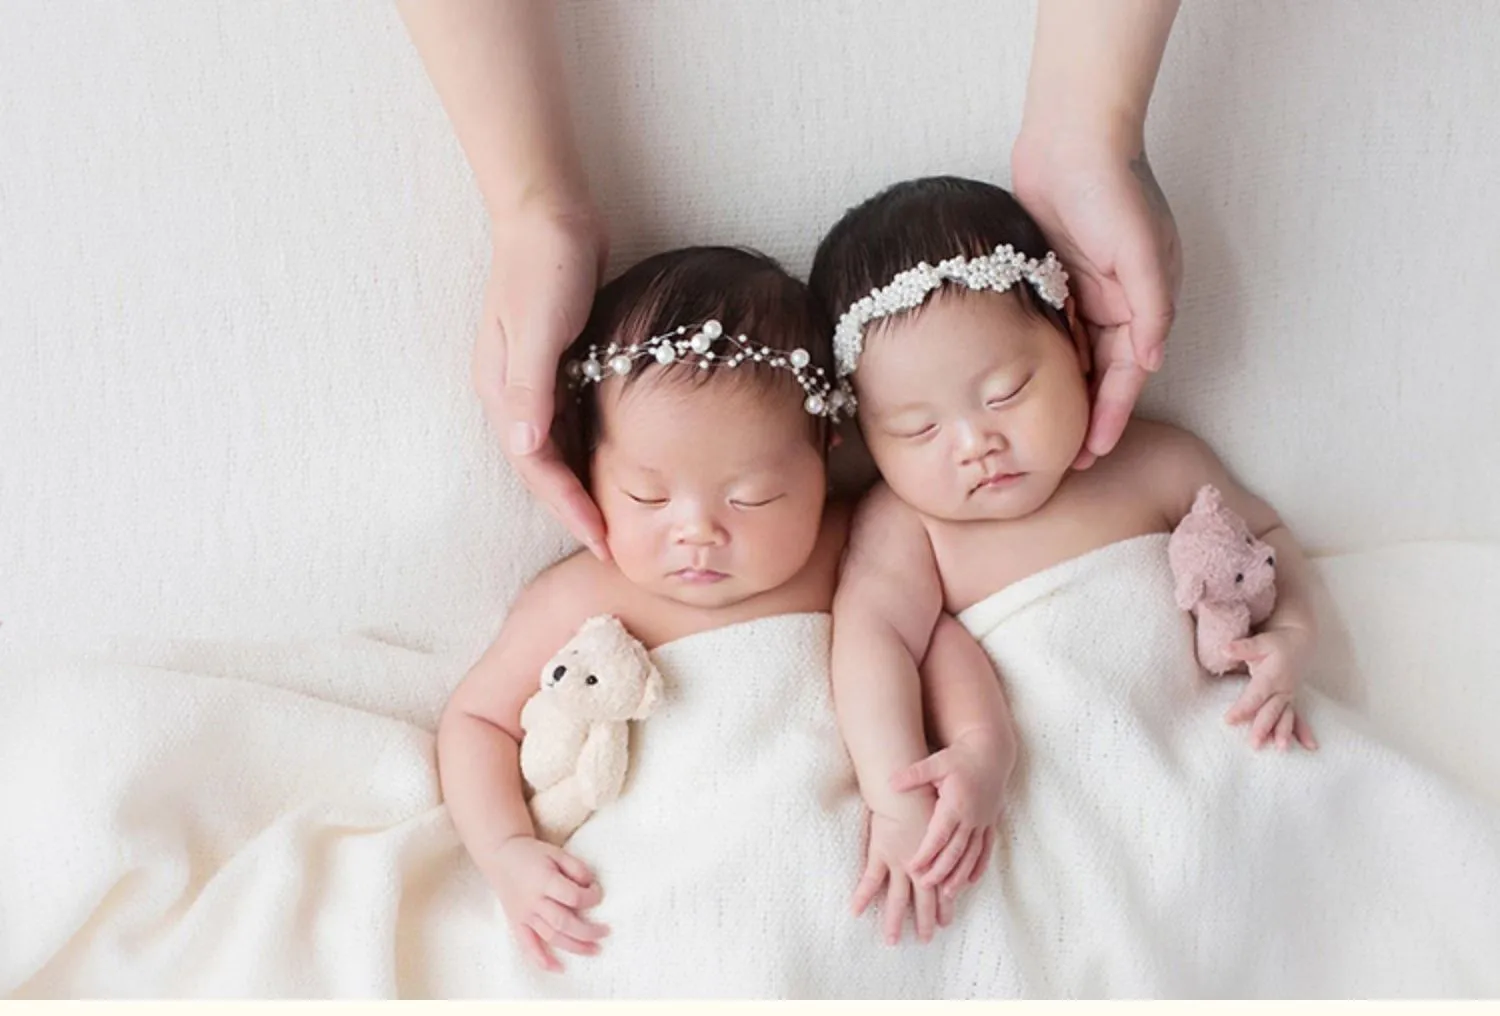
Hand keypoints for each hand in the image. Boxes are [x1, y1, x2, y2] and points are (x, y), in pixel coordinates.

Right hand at [473, 201, 610, 558]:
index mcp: (501, 391)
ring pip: (560, 449)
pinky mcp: (559, 363)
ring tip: (621, 520)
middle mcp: (513, 393)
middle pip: (545, 468)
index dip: (568, 508)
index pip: (537, 468)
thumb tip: (524, 447)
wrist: (549, 211)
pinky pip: (574, 422)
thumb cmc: (544, 265)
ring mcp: (535, 378)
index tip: (601, 542)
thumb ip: (530, 386)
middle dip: (576, 509)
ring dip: (585, 484)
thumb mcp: (539, 327)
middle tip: (615, 548)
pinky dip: (593, 450)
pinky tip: (622, 466)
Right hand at [487, 835, 608, 972]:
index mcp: (544, 881)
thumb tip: (590, 886)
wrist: (501, 855)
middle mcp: (533, 901)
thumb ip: (576, 868)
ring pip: (551, 937)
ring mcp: (524, 915)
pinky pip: (527, 946)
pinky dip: (542, 960)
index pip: (573, 897)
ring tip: (595, 950)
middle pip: (564, 923)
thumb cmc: (532, 854)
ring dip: (575, 947)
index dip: (591, 897)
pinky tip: (559, 968)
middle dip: (588, 931)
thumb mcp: (556, 853)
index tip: (597, 892)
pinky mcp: (516, 923)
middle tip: (606, 932)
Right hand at [851, 796, 953, 944]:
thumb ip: (949, 833)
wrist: (910, 792)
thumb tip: (959, 838)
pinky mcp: (881, 854)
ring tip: (891, 940)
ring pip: (897, 898)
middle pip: (924, 901)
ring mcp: (900, 863)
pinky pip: (870, 881)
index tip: (946, 922)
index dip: (945, 905)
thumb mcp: (945, 817)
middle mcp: (921, 867)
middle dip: (926, 921)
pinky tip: (854, 912)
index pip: (943, 889)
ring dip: (895, 920)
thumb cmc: (928, 798)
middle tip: (925, 939)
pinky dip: (862, 896)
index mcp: (938, 859)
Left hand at [889, 728, 1008, 896]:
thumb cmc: (961, 756)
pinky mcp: (991, 821)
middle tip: (925, 887)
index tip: (912, 868)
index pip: (938, 835)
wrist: (992, 751)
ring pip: (972, 854)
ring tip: (948, 894)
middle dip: (940, 871)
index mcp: (955, 804)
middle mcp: (971, 816)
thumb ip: (914, 774)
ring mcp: (983, 821)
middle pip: (955, 850)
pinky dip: (979, 865)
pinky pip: (986, 848)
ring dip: (960, 875)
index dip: (926, 853)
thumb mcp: (936, 762)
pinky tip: (972, 880)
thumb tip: (891, 782)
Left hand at [1012, 126, 1181, 467]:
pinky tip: (1023, 388)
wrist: (1072, 137)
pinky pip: (1054, 330)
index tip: (1092, 454)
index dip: (1110, 416)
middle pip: (1104, 373)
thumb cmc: (1112, 188)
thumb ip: (1149, 307)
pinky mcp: (1057, 277)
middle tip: (1066, 461)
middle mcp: (1119, 301)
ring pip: (1077, 357)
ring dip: (1066, 394)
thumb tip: (1152, 360)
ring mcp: (1087, 290)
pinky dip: (1046, 360)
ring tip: (1043, 436)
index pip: (1129, 374)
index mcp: (1145, 300)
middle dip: (1089, 417)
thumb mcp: (1140, 251)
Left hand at [1223, 625, 1318, 751]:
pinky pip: (1299, 718)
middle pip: (1271, 711)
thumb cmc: (1276, 642)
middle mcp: (1282, 689)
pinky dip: (1303, 732)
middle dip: (1263, 728)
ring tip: (1281, 748)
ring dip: (1283, 733)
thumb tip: (1224, 648)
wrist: (1299, 641)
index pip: (1255, 696)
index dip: (1243, 708)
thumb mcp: (1260, 641)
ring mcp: (1289, 696)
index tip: (1229, 720)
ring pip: (1286, 717)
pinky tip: (1309, 746)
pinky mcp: (1293, 700)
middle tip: (1255, 744)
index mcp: (1271, 676)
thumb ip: (1243, 647)